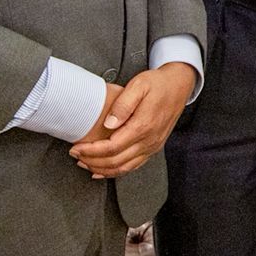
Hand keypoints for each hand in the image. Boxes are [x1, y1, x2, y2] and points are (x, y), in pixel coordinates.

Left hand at [70, 62, 196, 178]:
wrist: (180, 84)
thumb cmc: (159, 83)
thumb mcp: (139, 85)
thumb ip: (123, 104)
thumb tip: (108, 123)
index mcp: (143, 126)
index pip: (111, 148)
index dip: (91, 151)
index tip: (76, 148)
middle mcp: (149, 140)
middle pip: (115, 161)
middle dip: (91, 161)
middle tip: (75, 154)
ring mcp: (153, 146)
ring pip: (123, 168)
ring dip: (101, 169)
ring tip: (84, 163)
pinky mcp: (154, 147)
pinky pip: (133, 166)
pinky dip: (116, 171)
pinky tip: (103, 170)